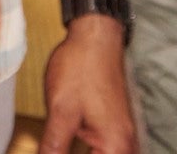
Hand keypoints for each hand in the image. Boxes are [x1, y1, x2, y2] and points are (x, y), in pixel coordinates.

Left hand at [41, 19, 137, 153]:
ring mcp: (121, 136)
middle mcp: (125, 145)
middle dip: (72, 153)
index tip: (51, 152)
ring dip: (80, 150)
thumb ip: (54, 146)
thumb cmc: (82, 66)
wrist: (96, 36)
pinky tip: (66, 145)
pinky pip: (103, 149)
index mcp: (116, 147)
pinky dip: (87, 150)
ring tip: (57, 145)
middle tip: (52, 148)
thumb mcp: (61, 111)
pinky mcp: (113, 127)